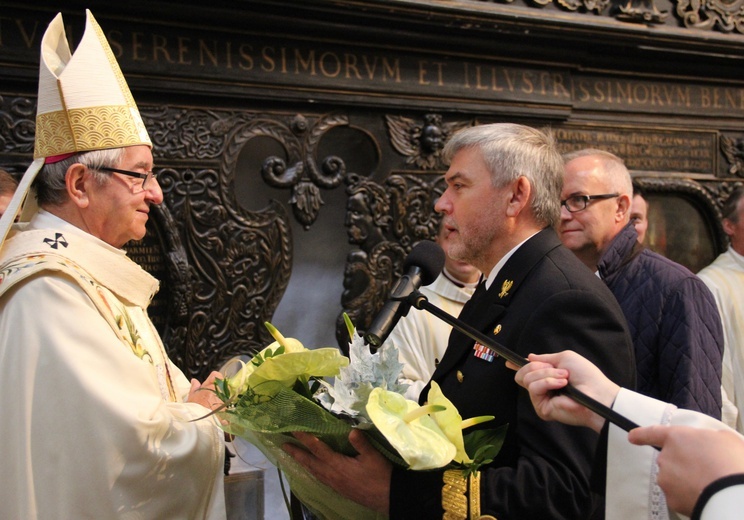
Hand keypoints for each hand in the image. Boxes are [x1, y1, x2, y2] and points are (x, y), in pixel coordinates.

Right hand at [187, 371, 224, 411]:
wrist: (198, 421)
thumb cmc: (194, 408)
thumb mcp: (191, 396)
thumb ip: (194, 387)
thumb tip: (194, 381)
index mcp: (210, 386)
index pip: (216, 375)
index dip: (214, 379)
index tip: (210, 384)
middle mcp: (219, 391)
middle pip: (223, 385)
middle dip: (219, 389)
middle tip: (212, 396)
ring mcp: (224, 400)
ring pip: (226, 395)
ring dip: (222, 398)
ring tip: (214, 406)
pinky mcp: (227, 409)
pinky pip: (228, 405)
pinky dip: (224, 408)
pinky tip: (218, 412)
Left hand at [283, 429, 391, 513]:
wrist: (388, 497)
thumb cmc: (380, 475)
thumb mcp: (373, 457)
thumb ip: (361, 443)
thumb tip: (352, 430)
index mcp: (337, 465)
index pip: (317, 448)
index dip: (304, 438)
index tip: (293, 430)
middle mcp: (331, 475)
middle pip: (309, 462)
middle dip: (296, 453)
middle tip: (283, 445)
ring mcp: (334, 483)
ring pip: (313, 471)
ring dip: (302, 462)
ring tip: (294, 455)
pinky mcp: (338, 488)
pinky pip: (319, 477)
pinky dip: (311, 470)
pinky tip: (312, 469)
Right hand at [508, 351, 619, 432]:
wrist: (597, 393)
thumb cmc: (586, 376)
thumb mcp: (565, 358)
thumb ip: (545, 358)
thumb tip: (529, 356)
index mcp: (548, 376)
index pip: (528, 372)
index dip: (518, 366)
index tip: (508, 362)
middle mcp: (543, 388)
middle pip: (522, 374)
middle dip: (538, 367)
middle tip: (557, 370)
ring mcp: (541, 399)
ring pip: (527, 379)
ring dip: (547, 374)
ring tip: (564, 379)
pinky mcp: (542, 408)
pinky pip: (534, 389)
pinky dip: (547, 383)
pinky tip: (561, 386)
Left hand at [629, 425, 743, 515]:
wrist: (730, 492)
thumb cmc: (730, 462)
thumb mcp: (724, 439)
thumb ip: (708, 439)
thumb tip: (708, 447)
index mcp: (676, 438)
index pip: (652, 433)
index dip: (641, 435)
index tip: (632, 437)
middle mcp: (665, 458)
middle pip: (669, 460)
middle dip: (683, 465)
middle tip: (706, 470)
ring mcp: (666, 480)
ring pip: (674, 480)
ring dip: (686, 482)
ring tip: (709, 484)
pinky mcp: (671, 500)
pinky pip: (679, 496)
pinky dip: (689, 497)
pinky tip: (705, 495)